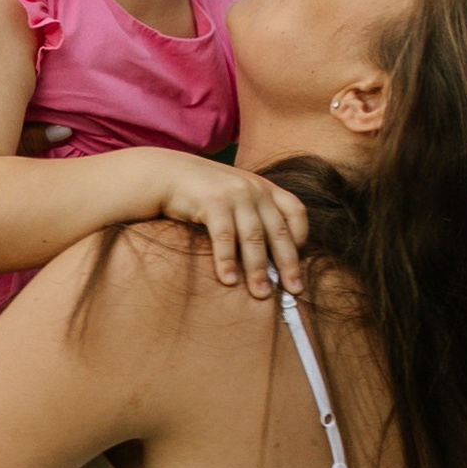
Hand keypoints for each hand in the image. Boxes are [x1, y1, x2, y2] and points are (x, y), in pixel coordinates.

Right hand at [146, 153, 307, 297]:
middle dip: (288, 263)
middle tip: (294, 290)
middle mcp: (254, 189)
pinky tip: (228, 280)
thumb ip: (253, 214)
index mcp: (264, 188)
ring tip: (261, 293)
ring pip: (253, 236)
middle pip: (278, 230)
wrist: (165, 174)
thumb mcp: (235, 196)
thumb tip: (269, 253)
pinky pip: (224, 236)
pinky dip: (227, 260)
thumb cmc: (202, 193)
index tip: (296, 261)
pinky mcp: (212, 202)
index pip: (295, 211)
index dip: (301, 237)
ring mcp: (234, 194)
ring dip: (258, 268)